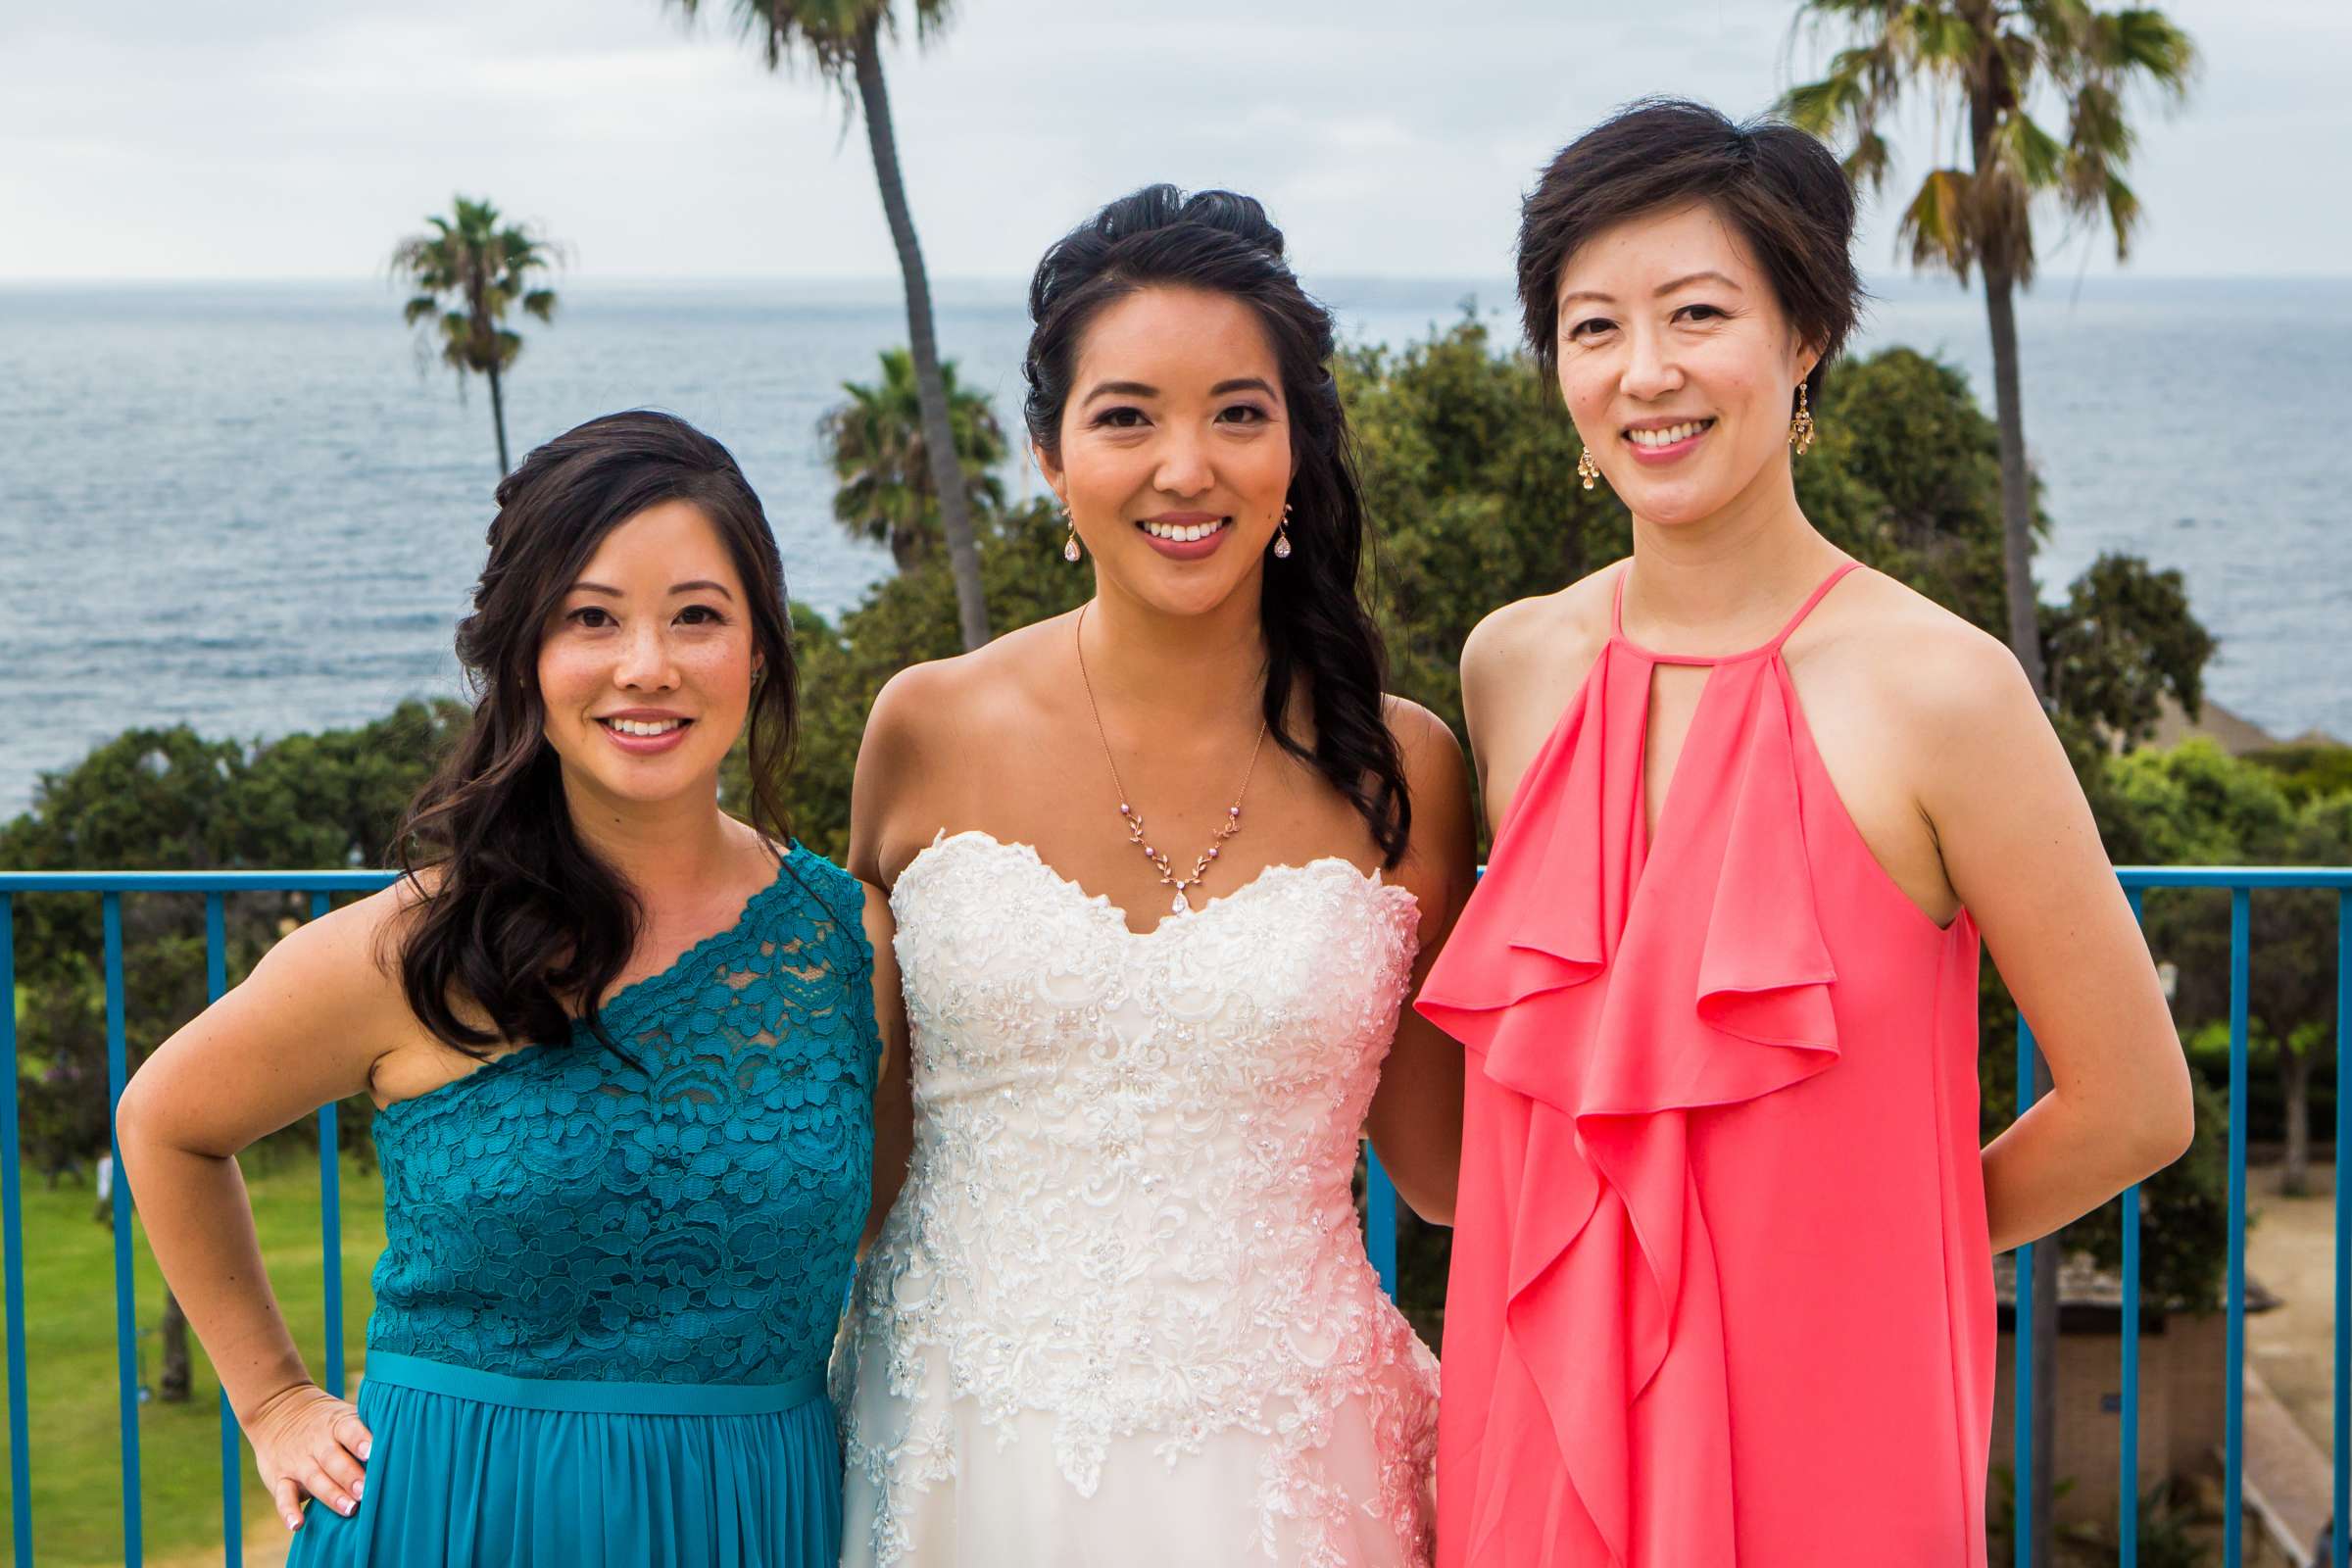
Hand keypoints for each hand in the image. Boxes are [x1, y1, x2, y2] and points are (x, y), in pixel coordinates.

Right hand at [244, 1381, 370, 1529]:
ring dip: (331, 1495)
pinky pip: (282, 1497)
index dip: (360, 1440)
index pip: (349, 1430)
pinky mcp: (279, 1479)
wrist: (277, 1411)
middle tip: (367, 1491)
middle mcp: (316, 1443)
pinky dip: (289, 1511)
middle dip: (350, 1476)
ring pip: (314, 1478)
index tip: (372, 1453)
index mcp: (336, 1424)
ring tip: (350, 1509)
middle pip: (333, 1459)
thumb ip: (367, 1430)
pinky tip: (297, 1525)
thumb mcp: (344, 1416)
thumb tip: (405, 1446)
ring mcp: (297, 1461)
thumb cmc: (327, 1421)